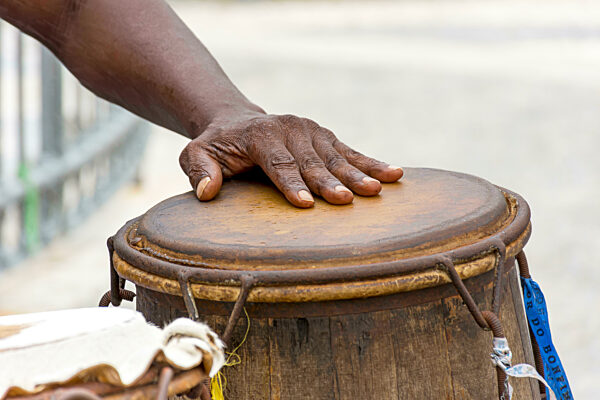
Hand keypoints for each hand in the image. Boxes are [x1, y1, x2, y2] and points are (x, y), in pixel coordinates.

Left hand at [179, 111, 402, 207]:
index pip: (277, 162)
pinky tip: (395, 174)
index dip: (291, 183)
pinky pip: (350, 151)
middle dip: (329, 182)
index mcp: (260, 134)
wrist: (236, 121)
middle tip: (346, 201)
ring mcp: (311, 131)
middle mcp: (290, 128)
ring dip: (357, 174)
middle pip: (311, 161)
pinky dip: (372, 163)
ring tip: (377, 190)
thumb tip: (207, 192)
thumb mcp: (195, 153)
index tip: (306, 204)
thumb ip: (198, 169)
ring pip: (335, 156)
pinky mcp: (325, 136)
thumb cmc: (216, 146)